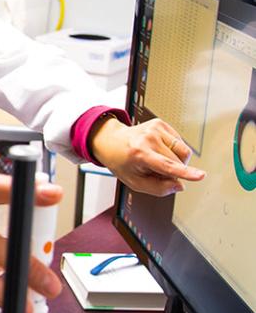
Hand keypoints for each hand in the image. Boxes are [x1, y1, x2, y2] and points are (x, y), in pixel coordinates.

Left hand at [90, 117, 204, 195]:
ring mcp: (155, 129)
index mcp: (139, 154)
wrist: (111, 141)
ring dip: (176, 160)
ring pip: (184, 152)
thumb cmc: (123, 162)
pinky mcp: (161, 124)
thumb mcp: (134, 182)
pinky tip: (159, 149)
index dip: (185, 173)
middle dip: (173, 172)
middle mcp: (148, 138)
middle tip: (155, 170)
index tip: (201, 176)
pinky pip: (180, 143)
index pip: (166, 166)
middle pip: (179, 162)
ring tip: (158, 159)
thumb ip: (158, 188)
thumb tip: (179, 185)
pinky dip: (173, 151)